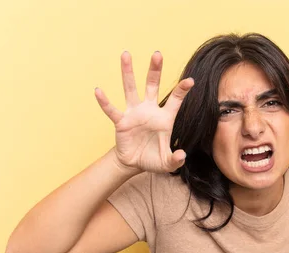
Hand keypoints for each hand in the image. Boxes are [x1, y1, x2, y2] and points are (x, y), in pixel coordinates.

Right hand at [94, 51, 193, 172]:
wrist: (134, 163)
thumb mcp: (167, 163)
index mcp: (165, 118)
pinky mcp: (121, 122)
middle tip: (157, 54)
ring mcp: (134, 114)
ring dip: (128, 73)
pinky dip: (105, 102)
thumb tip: (182, 155)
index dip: (182, 90)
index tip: (190, 81)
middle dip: (155, 70)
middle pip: (152, 85)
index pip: (175, 100)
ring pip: (130, 89)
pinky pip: (112, 110)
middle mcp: (149, 110)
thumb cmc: (153, 159)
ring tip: (126, 54)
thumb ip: (176, 160)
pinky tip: (98, 91)